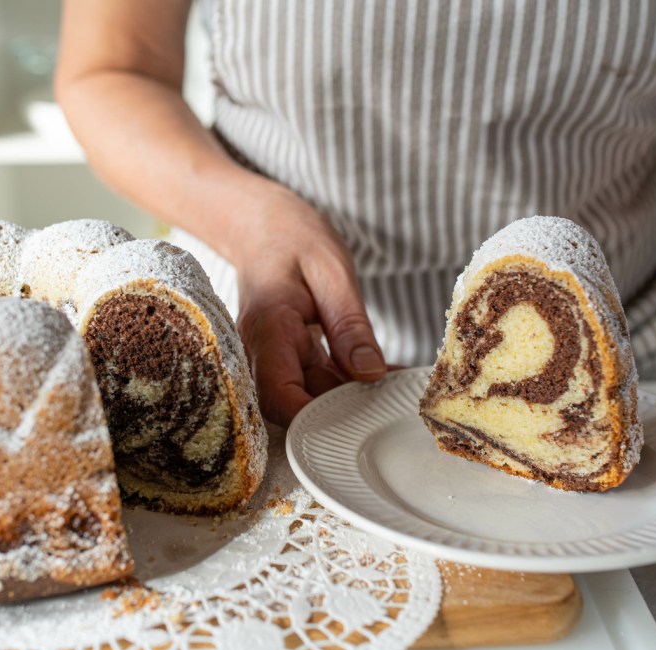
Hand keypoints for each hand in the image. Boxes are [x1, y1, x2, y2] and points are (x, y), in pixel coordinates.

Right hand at [229, 186, 385, 425]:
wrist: (259, 224)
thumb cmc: (290, 237)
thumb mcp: (331, 271)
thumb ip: (350, 325)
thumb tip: (371, 373)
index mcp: (268, 331)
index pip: (279, 396)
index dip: (313, 418)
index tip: (358, 418)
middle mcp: (264, 353)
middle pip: (297, 405)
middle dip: (344, 412)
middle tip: (392, 401)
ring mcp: (276, 357)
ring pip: (312, 397)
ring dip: (353, 397)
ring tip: (396, 385)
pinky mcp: (291, 356)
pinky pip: (321, 379)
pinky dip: (351, 380)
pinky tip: (386, 372)